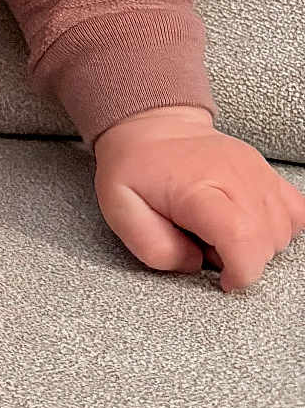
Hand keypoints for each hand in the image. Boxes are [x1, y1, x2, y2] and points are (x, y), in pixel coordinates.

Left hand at [93, 105, 304, 291]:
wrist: (151, 127)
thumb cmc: (134, 168)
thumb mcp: (120, 210)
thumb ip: (156, 248)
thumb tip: (195, 265)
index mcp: (197, 188)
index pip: (242, 237)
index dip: (241, 271)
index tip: (223, 280)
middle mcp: (236, 176)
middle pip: (268, 240)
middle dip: (242, 261)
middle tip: (207, 246)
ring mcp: (257, 171)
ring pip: (284, 229)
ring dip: (258, 245)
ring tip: (221, 231)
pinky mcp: (268, 172)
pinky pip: (296, 211)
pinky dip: (278, 229)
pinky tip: (249, 226)